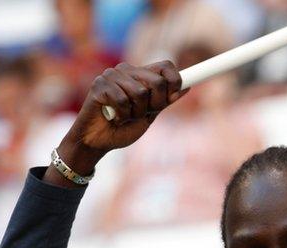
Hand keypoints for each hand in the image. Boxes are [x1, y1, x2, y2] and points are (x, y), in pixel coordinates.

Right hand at [54, 61, 185, 176]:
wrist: (99, 142)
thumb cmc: (124, 128)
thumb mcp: (150, 114)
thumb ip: (165, 100)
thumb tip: (188, 87)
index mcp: (140, 75)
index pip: (166, 66)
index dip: (175, 82)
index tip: (171, 98)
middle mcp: (126, 71)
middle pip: (157, 81)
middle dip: (155, 105)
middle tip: (141, 114)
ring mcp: (111, 76)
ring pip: (141, 93)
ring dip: (136, 113)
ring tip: (125, 116)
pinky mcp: (99, 85)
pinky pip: (122, 101)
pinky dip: (122, 116)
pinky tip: (113, 117)